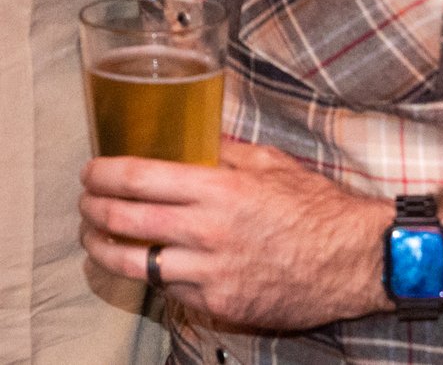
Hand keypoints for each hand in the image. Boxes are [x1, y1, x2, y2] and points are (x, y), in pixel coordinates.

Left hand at [80, 140, 394, 333]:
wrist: (358, 260)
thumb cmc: (317, 206)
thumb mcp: (269, 162)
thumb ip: (222, 151)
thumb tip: (188, 137)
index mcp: (217, 189)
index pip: (138, 178)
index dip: (103, 174)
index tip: (89, 172)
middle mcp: (208, 232)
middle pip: (126, 222)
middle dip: (93, 212)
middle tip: (84, 204)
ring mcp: (213, 274)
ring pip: (138, 266)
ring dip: (106, 252)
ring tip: (95, 241)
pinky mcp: (223, 305)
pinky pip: (172, 292)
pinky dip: (154, 277)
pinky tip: (147, 265)